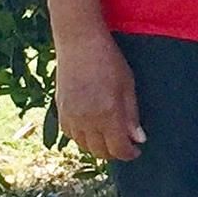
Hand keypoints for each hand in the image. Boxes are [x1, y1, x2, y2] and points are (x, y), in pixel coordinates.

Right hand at [55, 31, 145, 161]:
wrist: (79, 42)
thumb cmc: (108, 60)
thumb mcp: (127, 85)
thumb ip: (132, 115)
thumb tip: (138, 139)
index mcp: (107, 114)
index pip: (118, 148)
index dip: (129, 153)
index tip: (136, 150)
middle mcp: (86, 120)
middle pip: (100, 151)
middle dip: (114, 152)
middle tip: (124, 144)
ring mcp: (70, 116)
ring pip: (84, 145)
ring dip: (97, 146)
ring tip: (109, 137)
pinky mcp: (59, 110)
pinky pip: (70, 134)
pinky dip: (81, 138)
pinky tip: (91, 129)